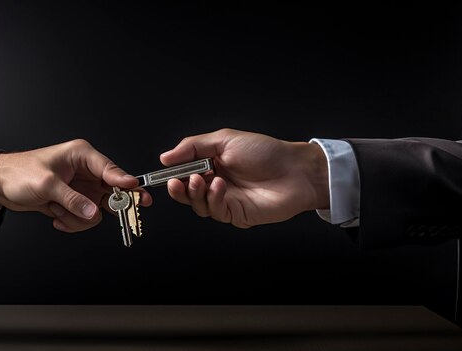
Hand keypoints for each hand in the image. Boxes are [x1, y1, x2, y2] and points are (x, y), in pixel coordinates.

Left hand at [0, 139, 151, 232]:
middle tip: (130, 214)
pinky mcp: (75, 201)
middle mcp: (86, 171)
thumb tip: (93, 212)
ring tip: (58, 212)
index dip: (124, 181)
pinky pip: (85, 217)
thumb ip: (72, 199)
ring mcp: (82, 188)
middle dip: (112, 205)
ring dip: (79, 217)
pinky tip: (55, 217)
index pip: (109, 169)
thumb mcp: (46, 185)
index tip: (136, 191)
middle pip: (112, 190)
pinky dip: (71, 222)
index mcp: (81, 155)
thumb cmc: (18, 174)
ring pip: (98, 209)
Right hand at [160, 128, 328, 227]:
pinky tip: (218, 186)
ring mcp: (226, 201)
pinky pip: (215, 211)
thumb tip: (166, 157)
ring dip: (195, 193)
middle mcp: (216, 184)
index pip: (185, 173)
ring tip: (202, 180)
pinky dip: (212, 199)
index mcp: (212, 164)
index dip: (174, 174)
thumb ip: (193, 147)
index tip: (166, 173)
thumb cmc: (265, 152)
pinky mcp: (235, 215)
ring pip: (198, 205)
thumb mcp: (225, 140)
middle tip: (177, 182)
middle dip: (179, 189)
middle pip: (187, 193)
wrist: (295, 170)